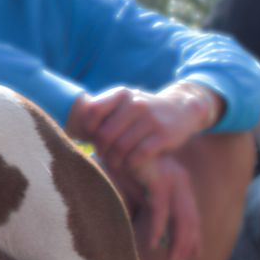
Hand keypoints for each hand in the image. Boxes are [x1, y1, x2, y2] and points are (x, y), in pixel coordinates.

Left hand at [68, 83, 217, 172]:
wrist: (182, 108)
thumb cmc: (146, 111)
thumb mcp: (127, 101)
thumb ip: (106, 110)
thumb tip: (76, 128)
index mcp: (122, 94)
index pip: (93, 112)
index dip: (89, 130)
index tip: (94, 138)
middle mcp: (135, 104)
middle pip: (105, 135)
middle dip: (102, 150)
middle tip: (105, 156)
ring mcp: (150, 119)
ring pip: (121, 148)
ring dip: (116, 160)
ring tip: (117, 163)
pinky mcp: (163, 135)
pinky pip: (138, 156)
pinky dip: (131, 164)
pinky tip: (131, 164)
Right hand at [117, 155, 200, 259]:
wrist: (114, 147)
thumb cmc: (126, 170)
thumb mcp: (142, 194)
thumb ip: (152, 212)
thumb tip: (158, 237)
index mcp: (180, 185)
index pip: (191, 215)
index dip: (193, 238)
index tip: (193, 257)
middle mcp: (180, 182)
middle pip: (190, 218)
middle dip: (188, 244)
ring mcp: (172, 179)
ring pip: (181, 217)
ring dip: (178, 241)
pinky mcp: (158, 178)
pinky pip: (161, 210)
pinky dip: (158, 229)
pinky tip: (154, 245)